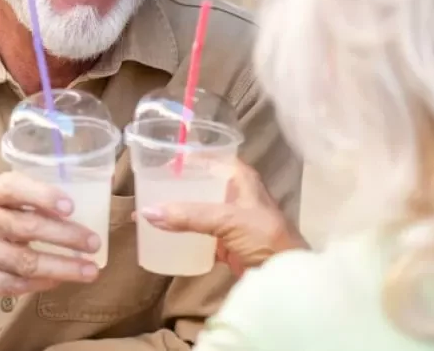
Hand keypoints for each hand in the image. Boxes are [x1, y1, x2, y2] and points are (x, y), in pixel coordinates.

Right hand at [0, 172, 100, 324]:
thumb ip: (31, 201)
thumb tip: (83, 205)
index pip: (13, 187)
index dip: (43, 196)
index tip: (71, 207)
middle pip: (28, 227)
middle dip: (66, 236)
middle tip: (94, 242)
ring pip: (27, 262)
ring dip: (64, 267)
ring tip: (90, 270)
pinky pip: (18, 284)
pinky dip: (44, 283)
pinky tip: (61, 280)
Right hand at [139, 158, 307, 275]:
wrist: (287, 278)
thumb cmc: (266, 238)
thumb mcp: (227, 220)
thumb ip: (188, 216)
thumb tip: (146, 212)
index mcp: (240, 178)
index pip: (209, 157)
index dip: (186, 156)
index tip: (158, 158)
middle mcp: (234, 194)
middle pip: (199, 183)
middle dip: (174, 185)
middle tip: (145, 186)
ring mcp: (229, 219)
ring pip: (196, 209)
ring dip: (175, 210)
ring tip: (147, 210)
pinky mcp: (225, 243)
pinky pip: (198, 234)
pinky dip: (181, 234)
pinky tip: (162, 235)